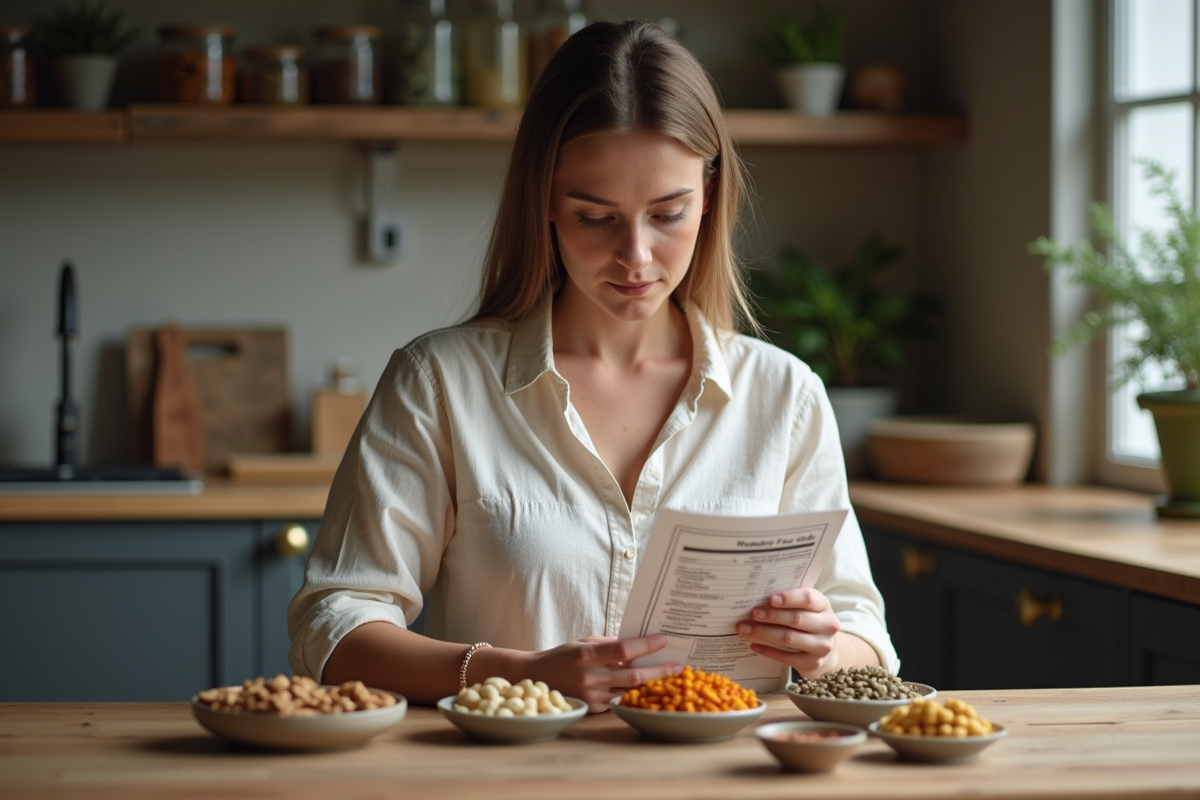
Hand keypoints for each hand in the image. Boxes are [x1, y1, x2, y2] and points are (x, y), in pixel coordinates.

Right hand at [523, 634, 681, 712]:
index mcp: (587, 654)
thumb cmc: (564, 655)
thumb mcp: (585, 642)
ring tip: (669, 676)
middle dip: (659, 670)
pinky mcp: (592, 709)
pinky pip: (618, 701)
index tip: (664, 639)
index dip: (646, 645)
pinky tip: (646, 688)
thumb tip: (639, 643)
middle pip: (633, 676)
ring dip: (650, 684)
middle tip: (678, 665)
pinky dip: (632, 693)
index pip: (623, 649)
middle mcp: (590, 677)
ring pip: (629, 691)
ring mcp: (591, 696)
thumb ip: (610, 644)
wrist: (536, 678)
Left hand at [736, 588, 841, 677]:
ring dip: (764, 633)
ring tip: (745, 629)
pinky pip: (786, 657)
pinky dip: (768, 650)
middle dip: (772, 616)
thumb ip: (790, 601)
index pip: (808, 598)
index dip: (789, 598)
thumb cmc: (808, 621)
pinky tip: (754, 645)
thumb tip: (758, 596)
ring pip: (789, 638)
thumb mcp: (806, 608)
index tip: (771, 599)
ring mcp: (821, 646)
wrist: (825, 649)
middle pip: (796, 619)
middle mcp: (827, 626)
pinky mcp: (812, 663)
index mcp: (824, 606)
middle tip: (753, 613)